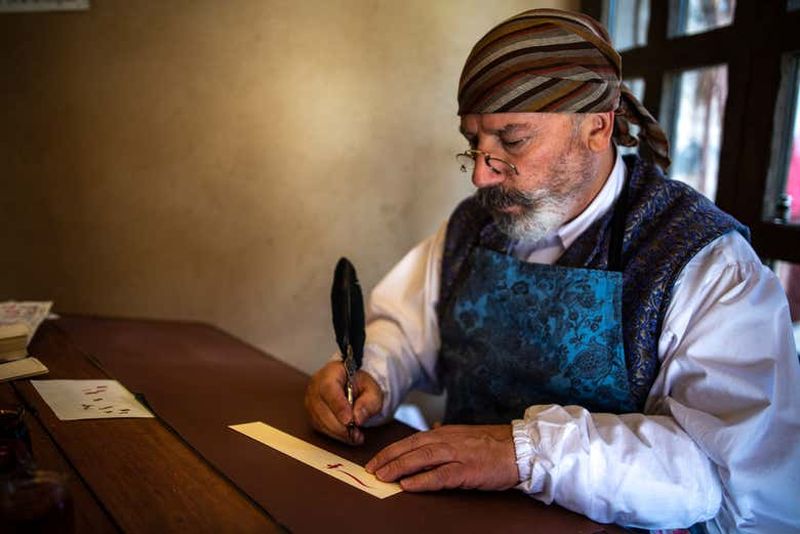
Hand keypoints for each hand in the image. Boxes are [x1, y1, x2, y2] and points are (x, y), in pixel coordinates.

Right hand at [304, 361, 382, 444]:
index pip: (329, 388)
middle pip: (321, 407)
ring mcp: (310, 401)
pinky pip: (319, 427)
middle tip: (355, 434)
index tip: (350, 420)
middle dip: (339, 425)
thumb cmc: (360, 385)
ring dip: (337, 432)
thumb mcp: (372, 390)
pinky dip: (334, 435)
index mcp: (330, 372)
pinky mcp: (311, 414)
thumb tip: (358, 418)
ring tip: (355, 437)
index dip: (338, 406)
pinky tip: (347, 437)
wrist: (353, 385)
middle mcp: (315, 386)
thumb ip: (369, 402)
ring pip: (318, 420)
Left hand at [364, 425, 519, 490]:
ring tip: (382, 476)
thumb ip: (446, 434)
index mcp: (444, 432)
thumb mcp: (465, 434)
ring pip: (421, 459)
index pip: (411, 440)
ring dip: (399, 467)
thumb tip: (432, 429)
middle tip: (370, 469)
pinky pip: (440, 475)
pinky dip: (422, 480)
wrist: (519, 449)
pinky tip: (408, 485)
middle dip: (388, 458)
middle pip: (411, 448)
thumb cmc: (492, 444)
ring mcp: (457, 454)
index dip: (391, 450)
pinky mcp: (467, 470)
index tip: (375, 460)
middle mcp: (447, 440)